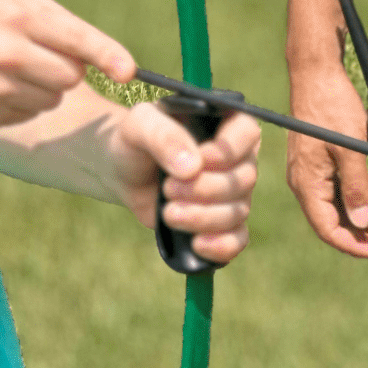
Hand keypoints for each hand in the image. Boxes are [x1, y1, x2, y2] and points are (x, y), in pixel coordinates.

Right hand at [0, 0, 134, 124]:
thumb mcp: (15, 1)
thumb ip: (61, 23)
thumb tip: (108, 58)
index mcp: (19, 16)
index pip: (76, 38)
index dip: (107, 55)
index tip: (129, 70)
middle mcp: (8, 53)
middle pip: (72, 76)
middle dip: (70, 68)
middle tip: (44, 54)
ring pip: (55, 98)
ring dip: (49, 86)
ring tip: (19, 67)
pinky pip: (33, 113)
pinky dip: (28, 101)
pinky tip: (2, 84)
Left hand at [112, 103, 261, 264]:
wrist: (120, 170)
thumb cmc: (133, 140)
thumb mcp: (139, 126)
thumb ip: (164, 137)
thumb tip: (192, 168)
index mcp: (225, 122)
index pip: (248, 134)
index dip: (226, 153)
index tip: (196, 163)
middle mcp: (237, 156)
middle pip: (244, 179)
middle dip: (205, 190)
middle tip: (168, 188)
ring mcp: (232, 191)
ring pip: (238, 211)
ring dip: (203, 217)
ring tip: (168, 213)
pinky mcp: (220, 221)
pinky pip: (237, 238)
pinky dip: (222, 246)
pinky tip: (197, 245)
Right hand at [285, 61, 367, 259]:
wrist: (316, 74)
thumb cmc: (330, 106)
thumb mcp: (351, 148)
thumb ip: (356, 187)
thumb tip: (361, 223)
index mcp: (307, 184)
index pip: (329, 230)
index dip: (356, 245)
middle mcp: (304, 182)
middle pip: (332, 222)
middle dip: (362, 236)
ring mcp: (309, 172)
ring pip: (335, 208)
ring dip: (361, 219)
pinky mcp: (316, 162)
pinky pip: (334, 191)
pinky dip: (354, 200)